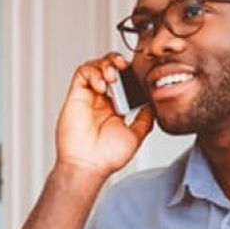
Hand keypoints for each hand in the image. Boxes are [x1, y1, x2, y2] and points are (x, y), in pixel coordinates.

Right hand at [55, 52, 153, 178]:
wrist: (88, 166)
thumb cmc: (106, 158)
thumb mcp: (135, 136)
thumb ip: (145, 119)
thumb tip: (153, 105)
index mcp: (114, 109)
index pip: (123, 82)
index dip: (130, 73)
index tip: (139, 75)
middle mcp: (101, 102)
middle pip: (109, 69)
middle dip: (118, 62)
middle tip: (124, 67)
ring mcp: (88, 98)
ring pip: (95, 67)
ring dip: (106, 64)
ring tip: (113, 76)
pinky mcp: (76, 96)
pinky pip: (82, 73)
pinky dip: (93, 72)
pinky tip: (101, 85)